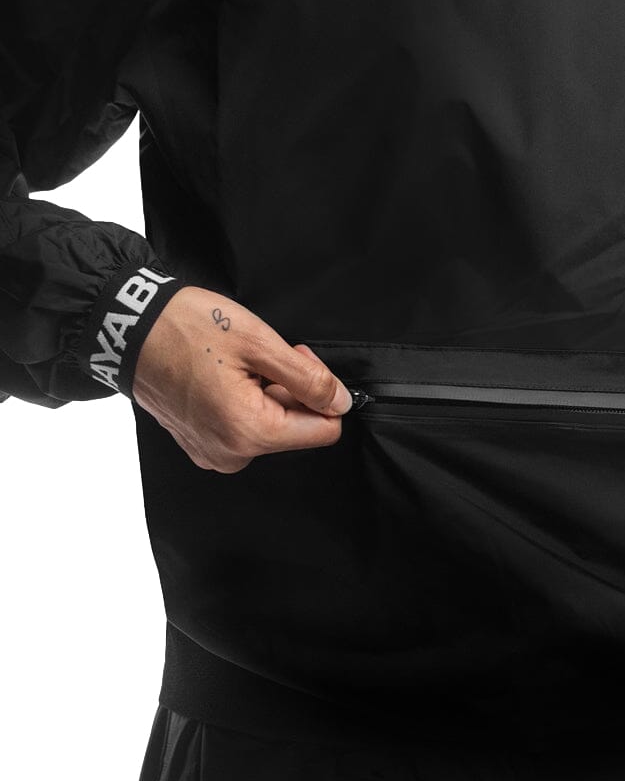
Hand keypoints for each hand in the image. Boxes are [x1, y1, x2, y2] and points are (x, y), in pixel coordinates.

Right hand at [132, 285, 352, 472]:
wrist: (125, 327)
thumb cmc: (185, 328)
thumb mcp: (260, 343)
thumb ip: (309, 379)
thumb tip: (342, 403)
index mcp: (250, 433)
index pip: (324, 430)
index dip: (322, 393)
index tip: (297, 361)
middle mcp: (232, 453)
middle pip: (296, 428)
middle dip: (292, 390)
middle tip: (264, 355)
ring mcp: (212, 452)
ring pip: (270, 427)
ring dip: (268, 394)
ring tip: (239, 363)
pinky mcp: (200, 444)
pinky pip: (243, 428)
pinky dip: (244, 402)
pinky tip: (224, 376)